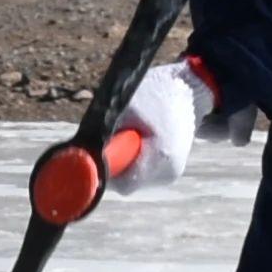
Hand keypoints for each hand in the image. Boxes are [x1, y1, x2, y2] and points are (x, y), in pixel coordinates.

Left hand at [106, 55, 212, 194]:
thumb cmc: (157, 92)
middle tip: (114, 137)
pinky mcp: (172, 170)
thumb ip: (106, 130)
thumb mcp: (126, 105)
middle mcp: (169, 172)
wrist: (189, 89)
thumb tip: (82, 149)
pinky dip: (136, 159)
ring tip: (131, 133)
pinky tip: (141, 139)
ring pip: (134, 178)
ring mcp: (171, 174)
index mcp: (161, 157)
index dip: (106, 169)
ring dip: (125, 161)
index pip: (121, 183)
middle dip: (115, 163)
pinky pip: (143, 172)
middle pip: (126, 182)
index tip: (99, 152)